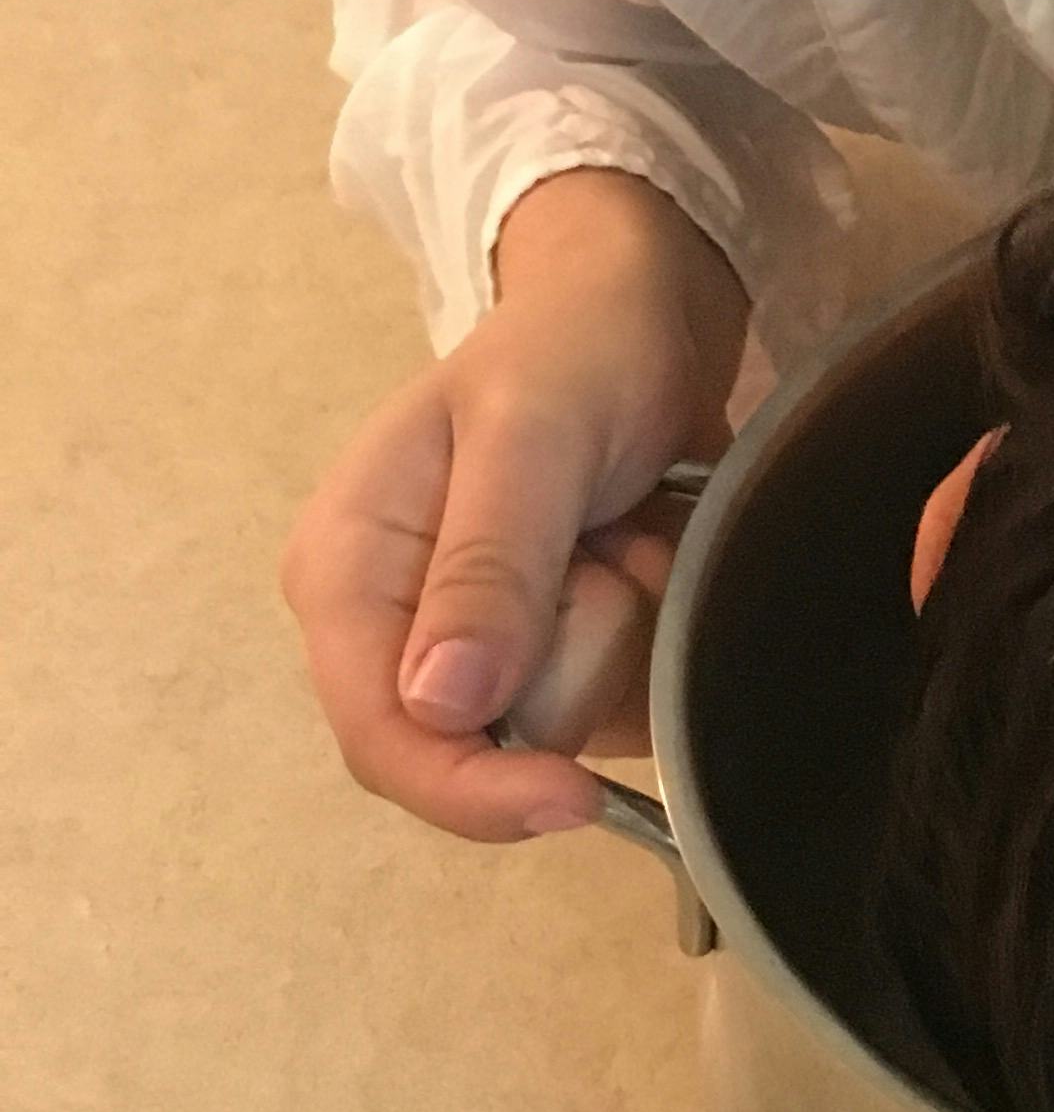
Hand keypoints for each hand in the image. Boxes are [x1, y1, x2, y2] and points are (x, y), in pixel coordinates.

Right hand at [278, 171, 742, 843]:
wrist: (642, 316)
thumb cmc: (573, 353)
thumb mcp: (531, 435)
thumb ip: (488, 565)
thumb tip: (440, 704)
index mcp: (346, 573)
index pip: (382, 739)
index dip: (472, 788)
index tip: (574, 796)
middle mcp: (395, 629)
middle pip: (480, 750)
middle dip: (571, 663)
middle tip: (602, 547)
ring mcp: (474, 649)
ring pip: (559, 732)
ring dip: (620, 638)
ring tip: (623, 537)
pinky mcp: (549, 656)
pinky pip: (612, 708)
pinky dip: (649, 637)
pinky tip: (643, 559)